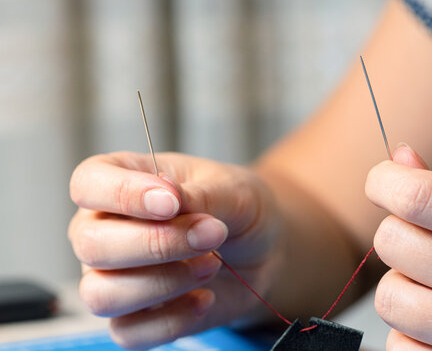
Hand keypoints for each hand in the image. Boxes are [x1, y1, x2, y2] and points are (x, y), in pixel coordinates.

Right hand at [69, 152, 280, 348]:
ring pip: (102, 295)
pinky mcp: (132, 317)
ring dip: (164, 283)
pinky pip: (129, 332)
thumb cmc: (235, 208)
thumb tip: (168, 197)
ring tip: (210, 265)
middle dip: (156, 244)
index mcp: (119, 180)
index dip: (123, 194)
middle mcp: (104, 228)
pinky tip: (205, 298)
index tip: (172, 203)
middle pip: (92, 245)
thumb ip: (198, 195)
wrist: (260, 250)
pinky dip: (173, 319)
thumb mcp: (230, 190)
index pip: (88, 184)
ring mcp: (112, 276)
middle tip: (209, 234)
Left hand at [366, 145, 431, 350]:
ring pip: (388, 298)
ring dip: (402, 288)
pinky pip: (398, 344)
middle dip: (399, 237)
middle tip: (426, 244)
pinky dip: (410, 332)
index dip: (384, 183)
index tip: (383, 184)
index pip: (417, 197)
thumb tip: (397, 161)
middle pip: (391, 243)